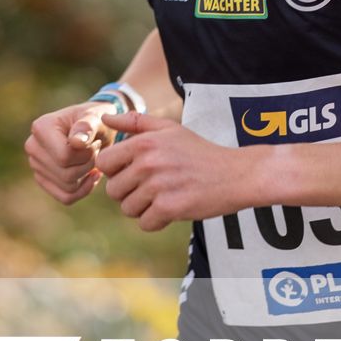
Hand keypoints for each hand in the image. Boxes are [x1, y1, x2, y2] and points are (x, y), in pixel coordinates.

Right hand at [23, 99, 119, 206]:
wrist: (94, 127)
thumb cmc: (94, 119)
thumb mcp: (96, 117)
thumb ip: (87, 127)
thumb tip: (76, 142)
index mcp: (41, 128)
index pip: (64, 156)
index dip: (86, 154)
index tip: (94, 141)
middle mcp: (32, 147)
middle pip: (66, 174)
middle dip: (88, 165)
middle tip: (96, 150)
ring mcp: (35, 165)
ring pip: (68, 187)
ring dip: (87, 175)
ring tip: (92, 158)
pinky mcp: (43, 179)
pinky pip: (66, 197)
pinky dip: (83, 190)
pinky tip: (92, 175)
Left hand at [93, 111, 248, 232]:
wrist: (236, 173)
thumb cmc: (200, 151)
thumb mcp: (170, 129)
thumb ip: (135, 122)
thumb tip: (105, 117)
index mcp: (144, 142)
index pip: (104, 163)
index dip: (116, 171)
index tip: (133, 173)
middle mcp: (148, 162)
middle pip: (113, 190)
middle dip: (128, 193)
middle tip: (152, 188)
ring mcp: (158, 186)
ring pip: (127, 209)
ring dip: (143, 208)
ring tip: (163, 197)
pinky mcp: (170, 207)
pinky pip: (145, 223)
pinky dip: (157, 221)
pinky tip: (172, 208)